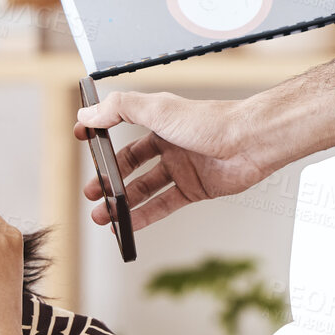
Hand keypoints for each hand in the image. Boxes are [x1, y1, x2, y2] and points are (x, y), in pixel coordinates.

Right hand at [75, 91, 274, 229]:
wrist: (250, 142)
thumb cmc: (211, 121)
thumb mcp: (157, 109)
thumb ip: (119, 109)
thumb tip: (87, 114)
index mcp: (160, 122)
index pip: (122, 127)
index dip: (102, 136)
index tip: (83, 141)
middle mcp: (169, 145)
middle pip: (130, 165)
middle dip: (108, 179)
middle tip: (92, 192)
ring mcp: (181, 169)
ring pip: (144, 188)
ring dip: (121, 202)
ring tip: (101, 216)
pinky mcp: (194, 190)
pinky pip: (163, 205)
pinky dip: (144, 216)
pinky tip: (128, 225)